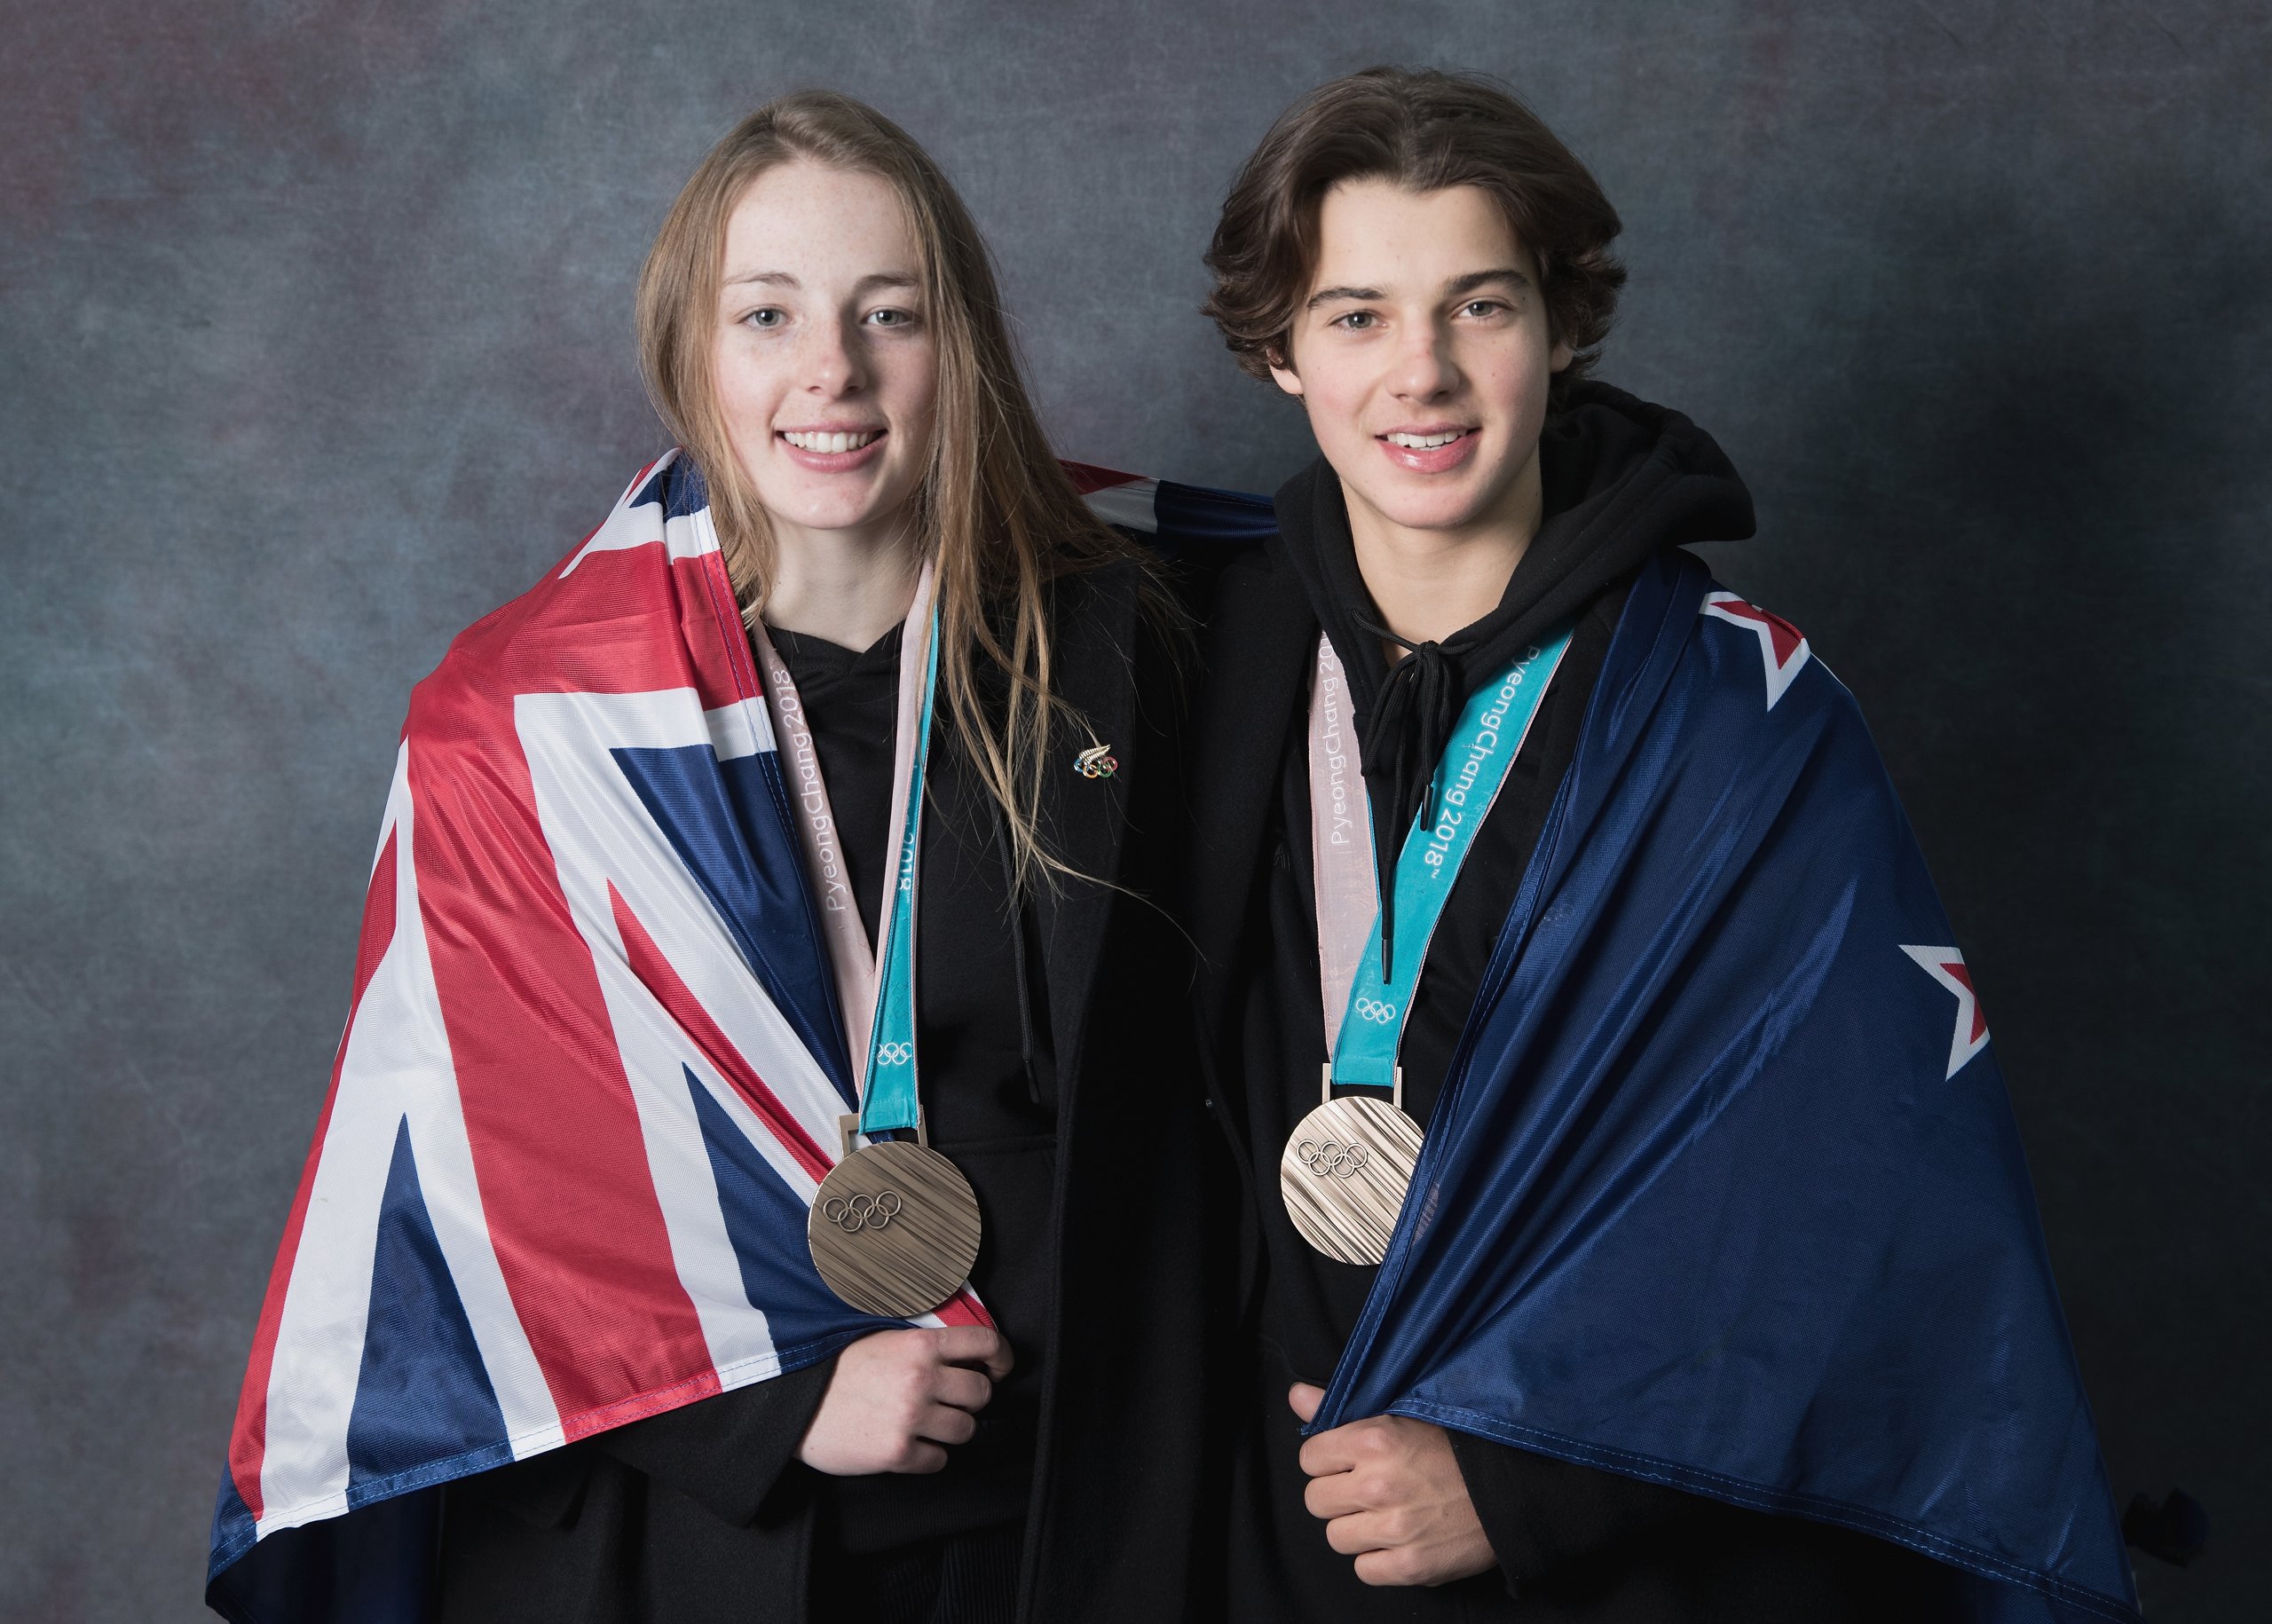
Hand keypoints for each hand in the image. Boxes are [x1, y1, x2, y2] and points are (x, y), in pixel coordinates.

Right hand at [796, 1326, 1011, 1474]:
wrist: (792, 1402)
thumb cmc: (834, 1367)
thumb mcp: (881, 1336)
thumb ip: (922, 1343)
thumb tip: (963, 1352)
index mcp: (919, 1345)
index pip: (985, 1343)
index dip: (1000, 1357)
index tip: (997, 1368)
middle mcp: (921, 1379)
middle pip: (982, 1393)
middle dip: (972, 1398)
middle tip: (952, 1400)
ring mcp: (910, 1417)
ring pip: (965, 1429)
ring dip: (952, 1428)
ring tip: (927, 1423)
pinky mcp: (896, 1452)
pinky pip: (938, 1460)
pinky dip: (929, 1456)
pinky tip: (910, 1443)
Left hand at [1290, 1383, 1496, 1586]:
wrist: (1510, 1488)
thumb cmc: (1453, 1447)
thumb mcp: (1398, 1415)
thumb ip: (1340, 1410)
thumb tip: (1296, 1395)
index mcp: (1372, 1440)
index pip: (1309, 1457)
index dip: (1327, 1460)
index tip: (1347, 1463)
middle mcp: (1378, 1485)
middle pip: (1316, 1500)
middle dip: (1337, 1496)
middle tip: (1366, 1491)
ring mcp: (1394, 1529)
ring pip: (1336, 1538)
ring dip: (1356, 1529)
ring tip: (1384, 1515)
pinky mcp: (1411, 1566)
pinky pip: (1364, 1570)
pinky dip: (1378, 1560)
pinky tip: (1398, 1541)